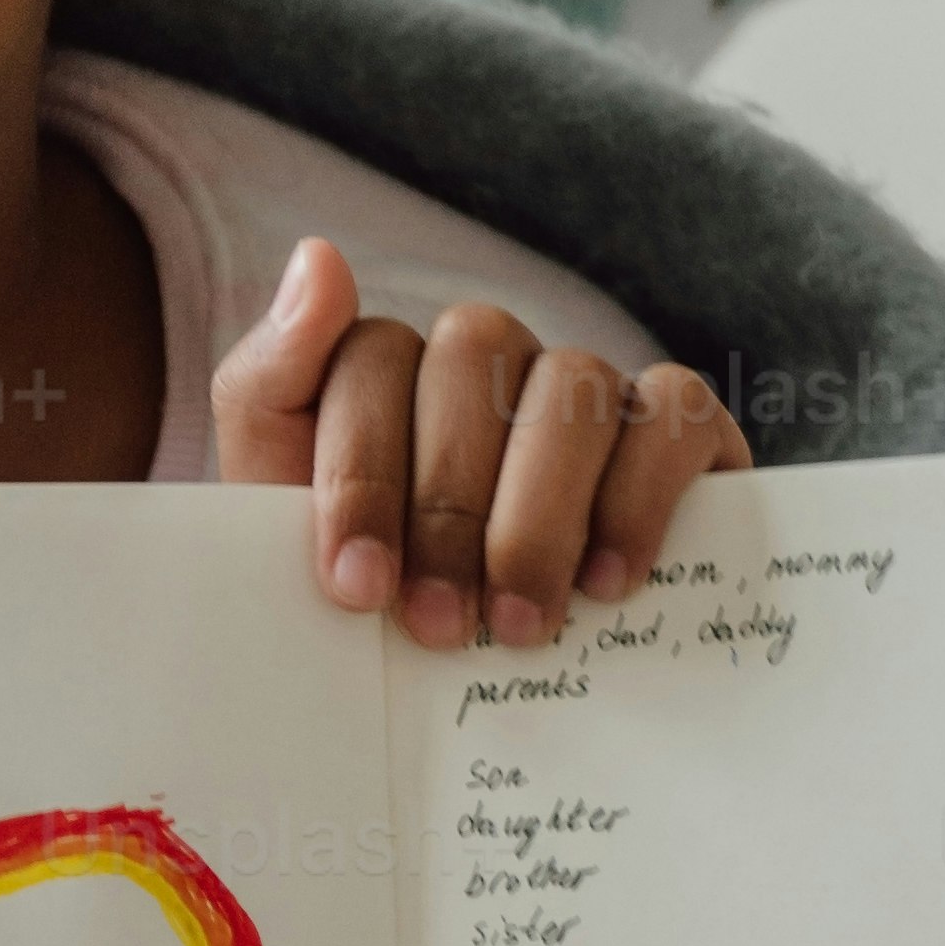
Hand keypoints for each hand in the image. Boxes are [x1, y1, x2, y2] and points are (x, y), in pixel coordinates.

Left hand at [212, 237, 748, 646]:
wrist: (479, 689)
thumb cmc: (383, 601)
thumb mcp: (284, 517)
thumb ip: (269, 388)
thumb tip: (318, 256)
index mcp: (385, 367)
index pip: (369, 360)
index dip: (362, 475)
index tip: (360, 586)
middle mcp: (486, 356)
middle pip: (471, 361)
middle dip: (447, 509)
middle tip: (441, 626)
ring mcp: (582, 383)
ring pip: (571, 386)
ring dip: (539, 515)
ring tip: (521, 623)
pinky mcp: (676, 423)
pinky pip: (673, 415)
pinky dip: (638, 497)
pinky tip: (607, 581)